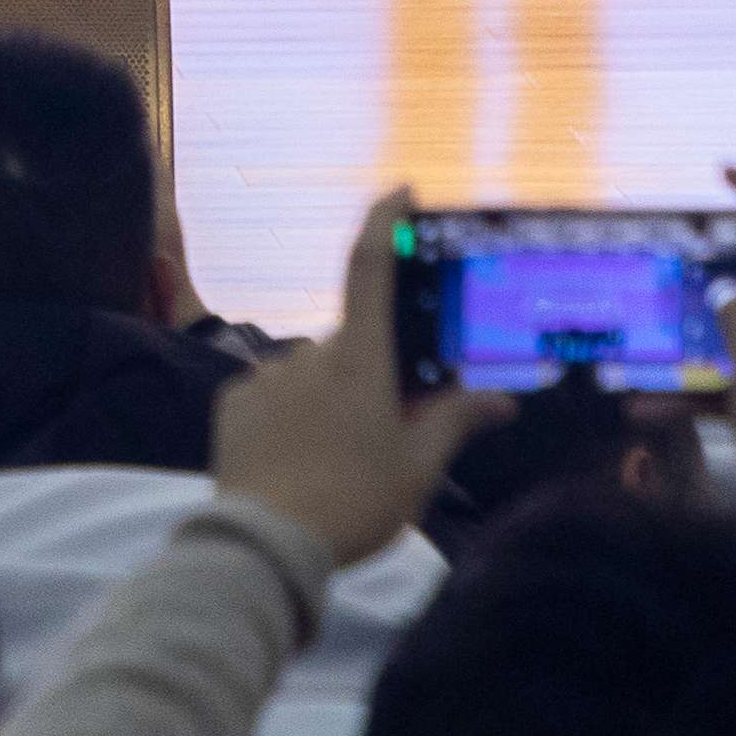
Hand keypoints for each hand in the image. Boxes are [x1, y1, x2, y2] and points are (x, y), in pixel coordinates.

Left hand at [212, 193, 509, 565]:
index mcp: (360, 360)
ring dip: (331, 400)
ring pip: (312, 373)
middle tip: (386, 432)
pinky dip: (292, 417)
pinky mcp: (233, 403)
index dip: (385, 220)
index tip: (400, 191)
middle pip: (353, 345)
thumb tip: (502, 397)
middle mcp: (309, 353)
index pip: (370, 266)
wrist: (267, 544)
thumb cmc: (355, 504)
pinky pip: (273, 396)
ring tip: (338, 464)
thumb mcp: (418, 468)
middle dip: (372, 374)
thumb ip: (455, 421)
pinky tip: (299, 463)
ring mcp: (266, 376)